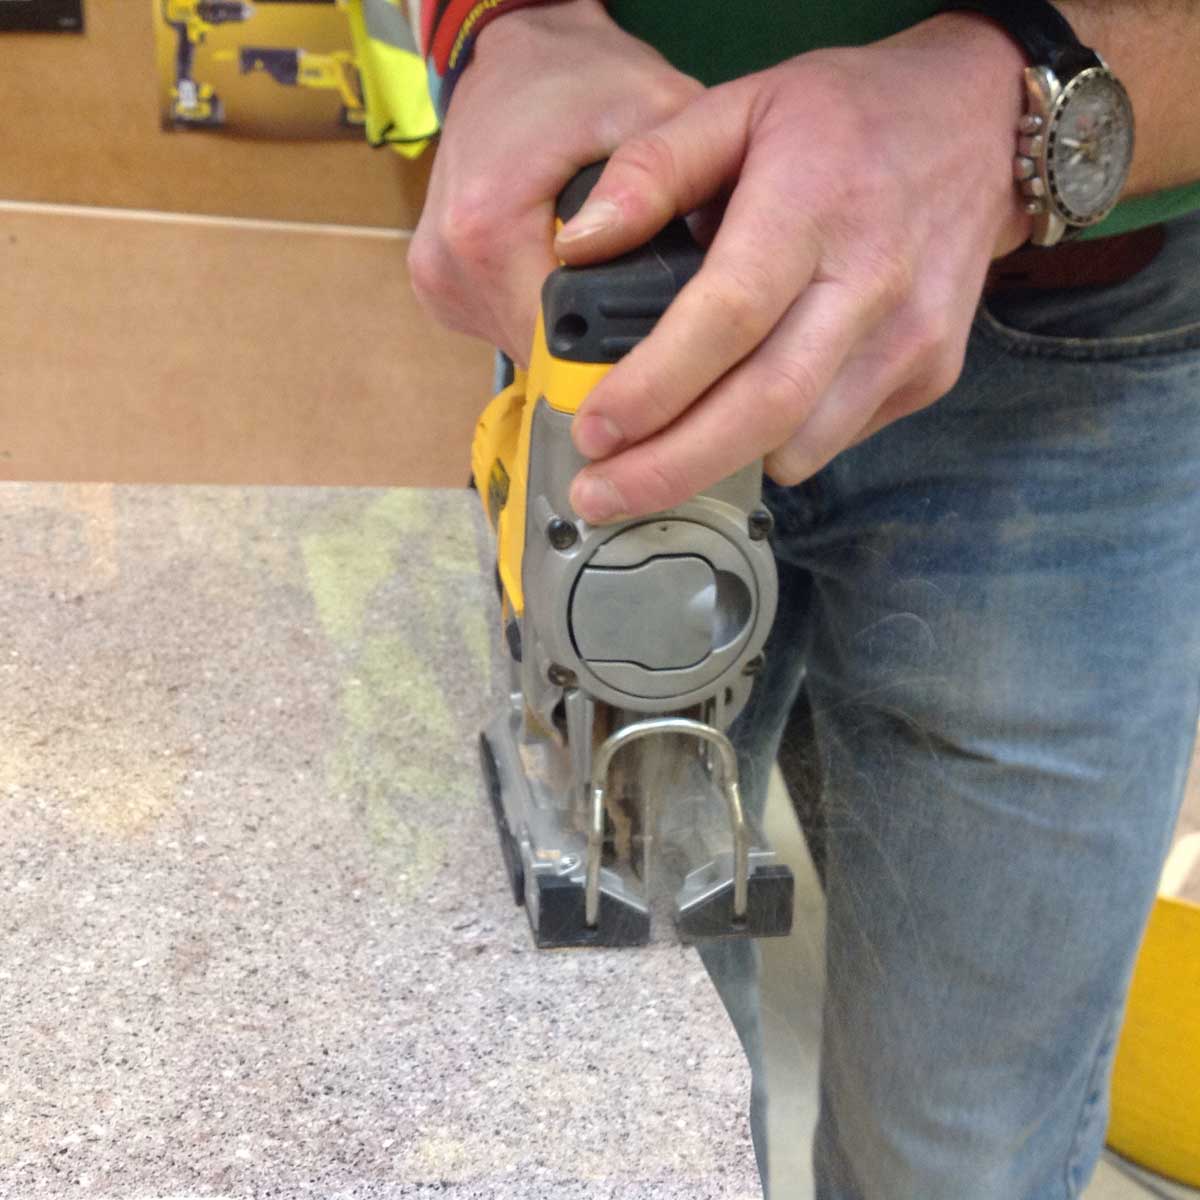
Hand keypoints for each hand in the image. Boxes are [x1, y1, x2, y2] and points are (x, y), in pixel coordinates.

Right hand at [407, 0, 701, 365]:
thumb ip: (668, 198)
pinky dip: (542, 313)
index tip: (662, 343)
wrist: (518, 53)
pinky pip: (504, 327)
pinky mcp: (438, 288)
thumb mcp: (652, 116)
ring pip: (523, 349)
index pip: (560, 344)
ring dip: (570, 332)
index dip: (619, 355)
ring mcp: (436, 282)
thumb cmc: (585, 78)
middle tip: (645, 302)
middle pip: (542, 355)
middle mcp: (447, 265)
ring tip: (604, 277)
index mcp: (486, 228)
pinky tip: (566, 272)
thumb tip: (680, 302)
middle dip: (599, 343)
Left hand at [553, 14, 1033, 523]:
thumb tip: (577, 245)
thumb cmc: (848, 117)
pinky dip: (776, 443)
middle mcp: (871, 283)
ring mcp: (911, 339)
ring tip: (661, 453)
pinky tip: (749, 406)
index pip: (728, 318)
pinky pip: (833, 439)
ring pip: (799, 444)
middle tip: (601, 496)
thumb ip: (651, 169)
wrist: (982, 128)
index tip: (595, 431)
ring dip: (719, 462)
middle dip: (671, 469)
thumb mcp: (740, 105)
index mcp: (811, 205)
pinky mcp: (931, 376)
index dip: (654, 388)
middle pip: (764, 409)